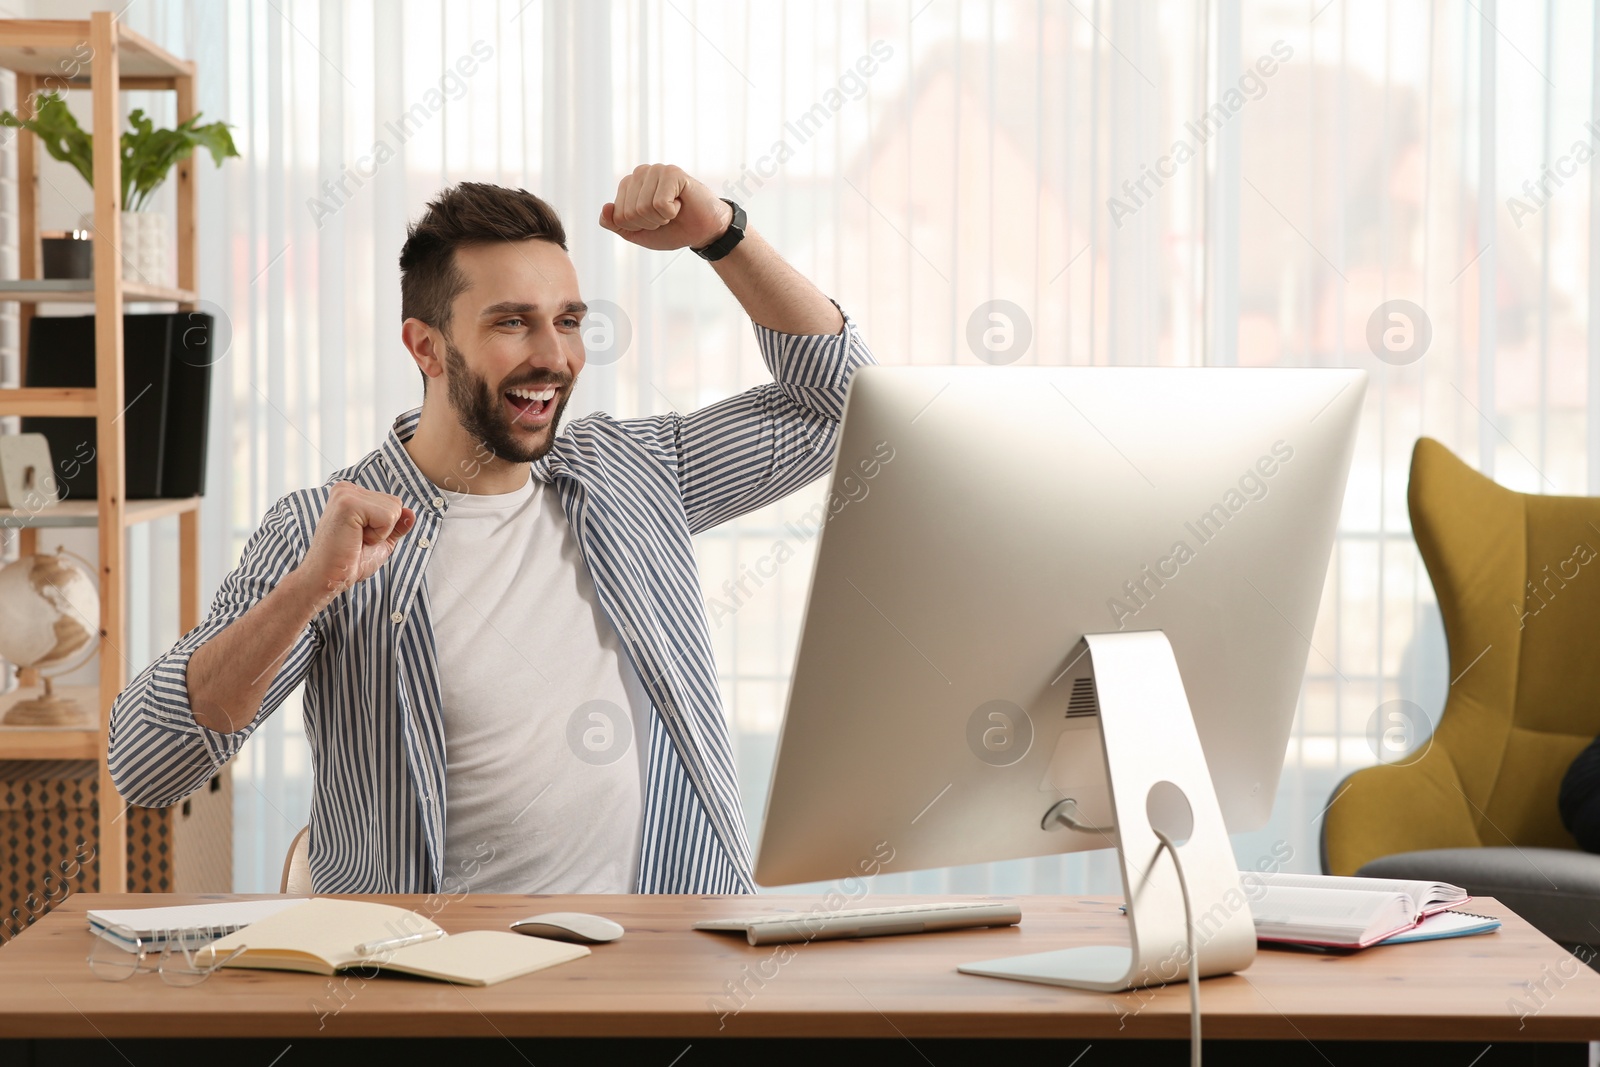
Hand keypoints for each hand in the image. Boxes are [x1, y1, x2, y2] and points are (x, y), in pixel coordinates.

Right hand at [292, 481, 414, 608]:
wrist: (327, 578)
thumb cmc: (350, 561)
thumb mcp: (381, 541)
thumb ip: (397, 525)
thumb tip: (412, 512)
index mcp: (351, 493)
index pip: (393, 503)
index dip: (386, 528)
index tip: (361, 538)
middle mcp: (346, 488)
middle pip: (396, 503)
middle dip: (385, 529)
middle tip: (358, 541)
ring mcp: (345, 494)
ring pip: (394, 509)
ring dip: (381, 533)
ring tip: (356, 540)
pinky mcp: (347, 504)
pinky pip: (387, 517)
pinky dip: (378, 535)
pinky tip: (356, 539)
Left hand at [599, 164, 732, 251]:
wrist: (702, 231)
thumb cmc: (671, 229)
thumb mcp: (636, 233)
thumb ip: (615, 223)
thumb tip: (605, 208)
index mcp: (628, 185)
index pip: (617, 216)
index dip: (637, 227)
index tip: (653, 220)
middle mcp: (639, 173)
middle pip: (629, 213)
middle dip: (649, 223)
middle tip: (665, 216)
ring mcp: (656, 170)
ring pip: (643, 208)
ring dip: (661, 218)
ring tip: (673, 210)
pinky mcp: (673, 173)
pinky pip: (660, 204)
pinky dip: (672, 212)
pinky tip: (680, 204)